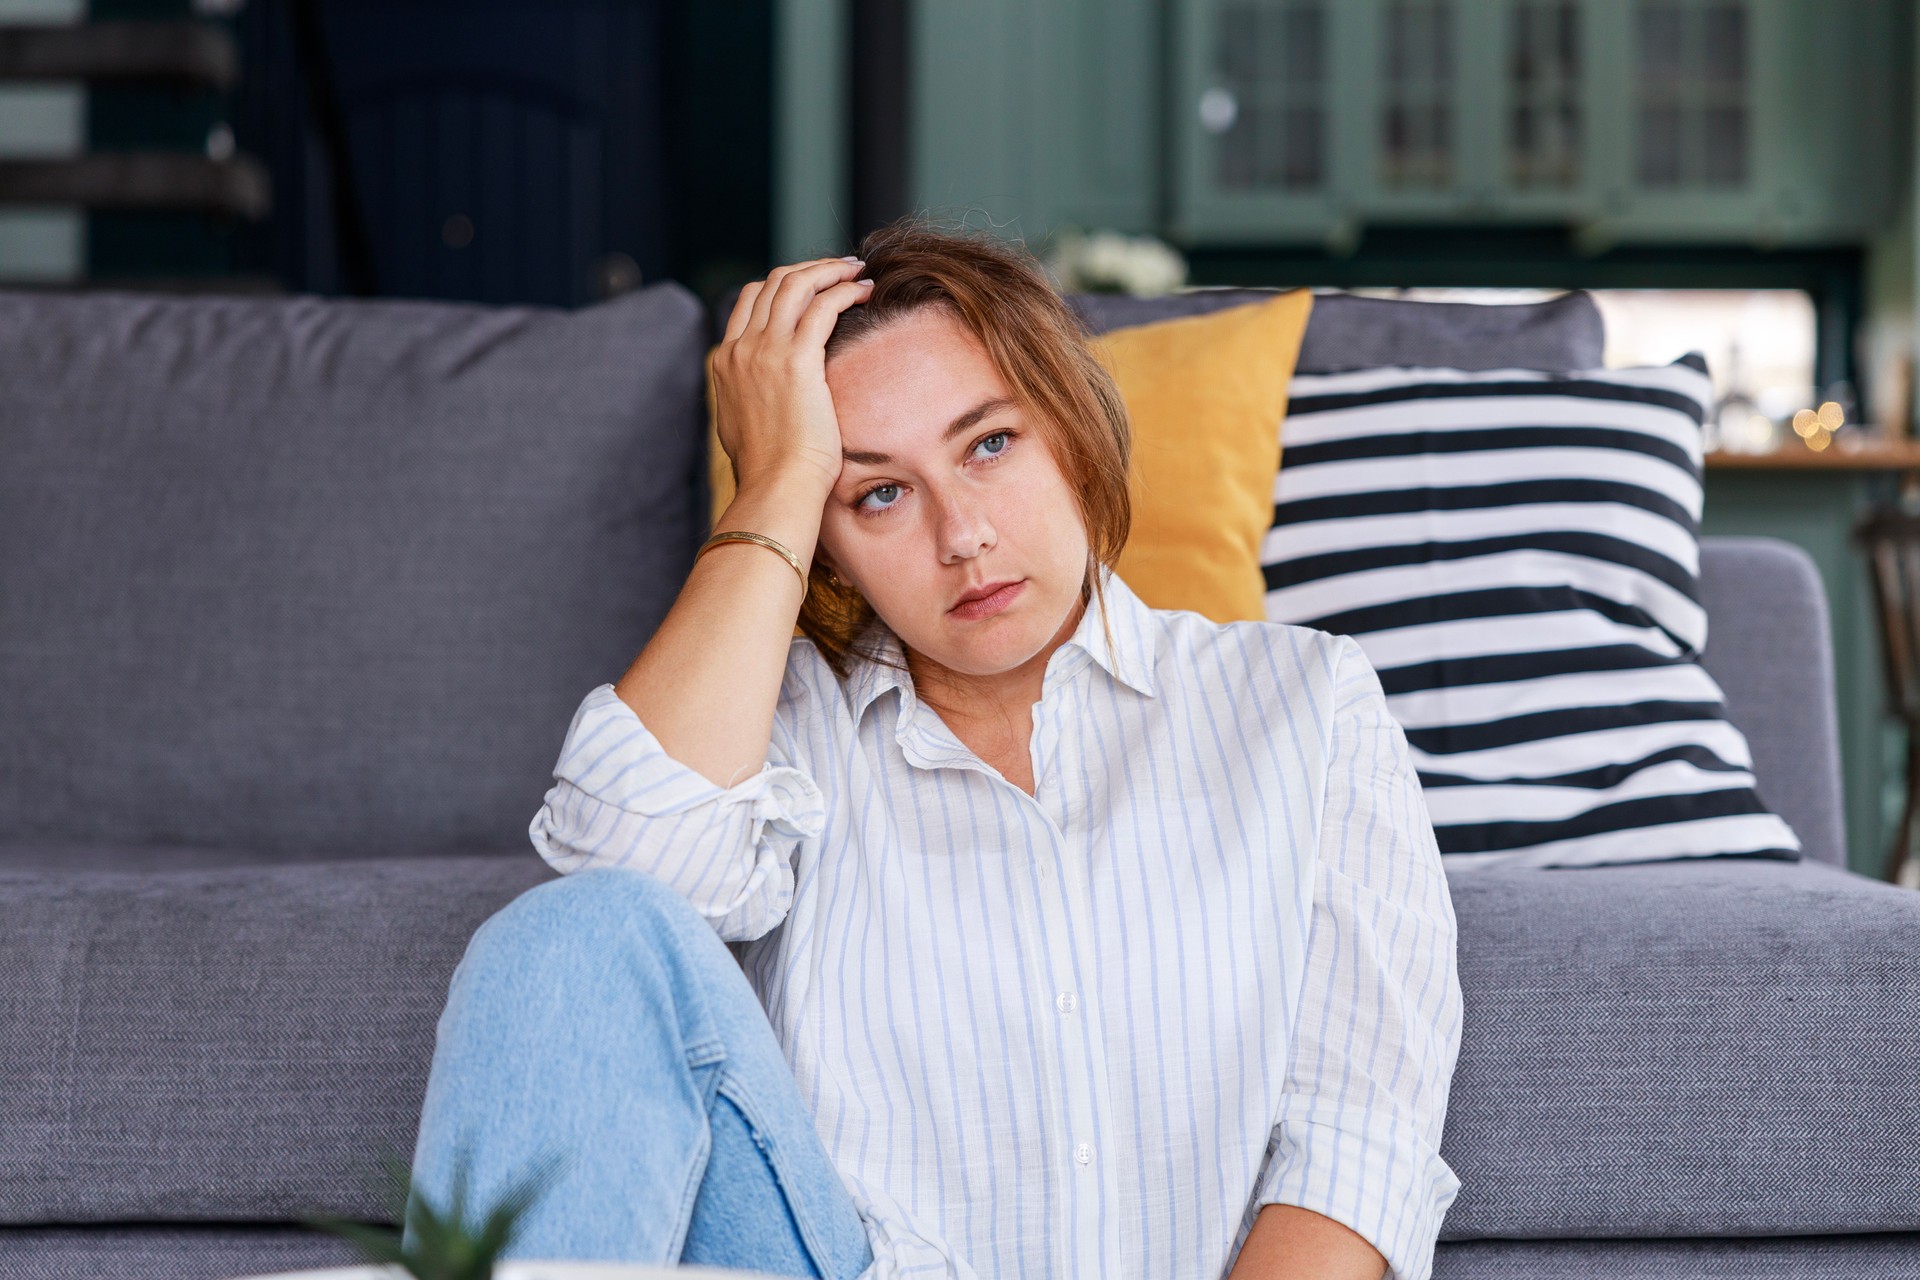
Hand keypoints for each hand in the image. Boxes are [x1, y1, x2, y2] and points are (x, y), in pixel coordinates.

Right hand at [713, 256, 874, 497]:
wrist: (775, 486)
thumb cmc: (768, 469)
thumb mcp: (742, 425)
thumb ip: (746, 397)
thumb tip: (759, 395)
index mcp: (725, 360)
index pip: (751, 298)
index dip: (785, 283)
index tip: (814, 285)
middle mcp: (741, 348)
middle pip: (773, 282)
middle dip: (810, 269)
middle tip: (841, 269)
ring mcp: (765, 351)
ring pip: (796, 284)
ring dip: (830, 270)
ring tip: (857, 272)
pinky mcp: (797, 360)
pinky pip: (823, 305)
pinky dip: (845, 290)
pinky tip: (865, 292)